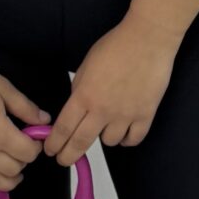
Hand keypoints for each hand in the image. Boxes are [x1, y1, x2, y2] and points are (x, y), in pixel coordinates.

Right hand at [0, 51, 54, 193]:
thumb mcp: (3, 88)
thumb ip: (25, 108)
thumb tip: (44, 121)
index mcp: (1, 135)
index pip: (27, 154)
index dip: (36, 148)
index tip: (35, 138)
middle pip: (12, 170)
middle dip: (23, 162)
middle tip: (22, 149)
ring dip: (6, 180)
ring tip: (13, 174)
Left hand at [43, 15, 179, 167]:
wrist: (147, 39)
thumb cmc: (116, 46)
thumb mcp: (85, 66)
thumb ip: (79, 90)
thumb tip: (75, 110)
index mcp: (84, 95)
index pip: (63, 128)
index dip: (54, 143)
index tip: (51, 150)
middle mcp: (103, 110)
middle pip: (81, 143)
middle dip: (68, 156)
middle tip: (64, 159)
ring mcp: (125, 115)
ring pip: (108, 142)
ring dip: (103, 138)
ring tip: (104, 126)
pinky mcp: (145, 115)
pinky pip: (132, 140)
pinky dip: (126, 139)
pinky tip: (123, 131)